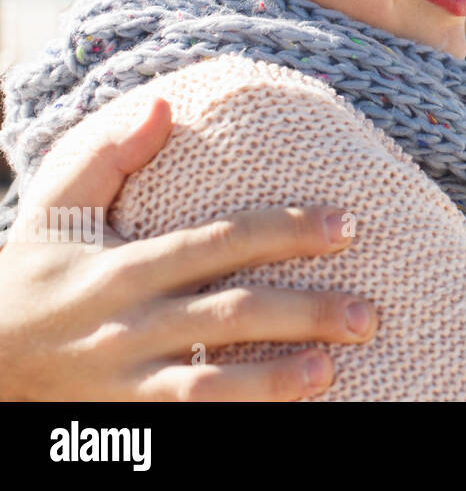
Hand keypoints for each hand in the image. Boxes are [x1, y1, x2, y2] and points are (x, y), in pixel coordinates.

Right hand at [0, 97, 376, 399]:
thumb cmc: (24, 281)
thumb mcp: (53, 213)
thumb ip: (108, 157)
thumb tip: (163, 104)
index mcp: (125, 266)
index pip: (222, 241)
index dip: (288, 230)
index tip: (348, 224)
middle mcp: (130, 323)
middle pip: (232, 314)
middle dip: (305, 311)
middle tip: (369, 313)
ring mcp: (126, 379)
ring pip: (211, 383)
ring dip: (274, 378)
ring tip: (332, 369)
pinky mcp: (122, 423)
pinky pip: (186, 422)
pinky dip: (236, 417)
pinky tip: (284, 414)